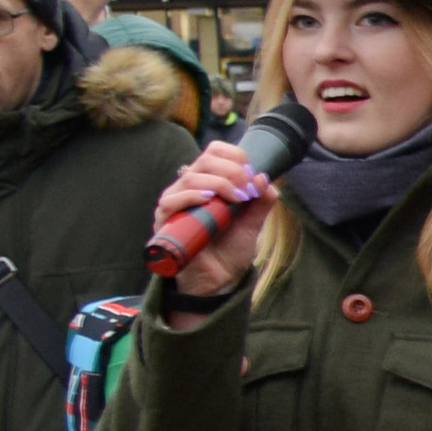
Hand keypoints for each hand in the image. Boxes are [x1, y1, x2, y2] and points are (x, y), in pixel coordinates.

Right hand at [151, 138, 277, 296]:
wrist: (219, 279)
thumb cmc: (231, 248)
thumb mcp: (253, 223)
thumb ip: (262, 202)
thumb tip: (265, 178)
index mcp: (210, 181)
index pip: (216, 151)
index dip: (235, 156)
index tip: (252, 174)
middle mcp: (190, 187)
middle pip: (205, 161)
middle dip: (231, 171)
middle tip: (247, 190)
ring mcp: (176, 202)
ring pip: (191, 177)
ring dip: (218, 183)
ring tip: (236, 199)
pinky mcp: (166, 221)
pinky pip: (171, 201)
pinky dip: (191, 196)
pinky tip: (208, 200)